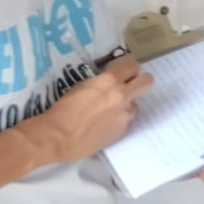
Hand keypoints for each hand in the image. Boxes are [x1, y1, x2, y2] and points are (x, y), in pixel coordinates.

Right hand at [26, 60, 151, 165]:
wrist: (56, 136)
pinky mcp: (121, 131)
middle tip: (130, 88)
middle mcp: (122, 95)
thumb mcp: (83, 86)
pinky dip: (118, 122)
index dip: (130, 71)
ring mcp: (124, 115)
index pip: (134, 66)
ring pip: (136, 105)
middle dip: (140, 83)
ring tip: (111, 113)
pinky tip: (104, 126)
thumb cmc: (64, 109)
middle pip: (147, 81)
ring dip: (127, 106)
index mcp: (110, 81)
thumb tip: (112, 83)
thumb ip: (103, 83)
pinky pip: (126, 122)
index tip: (125, 75)